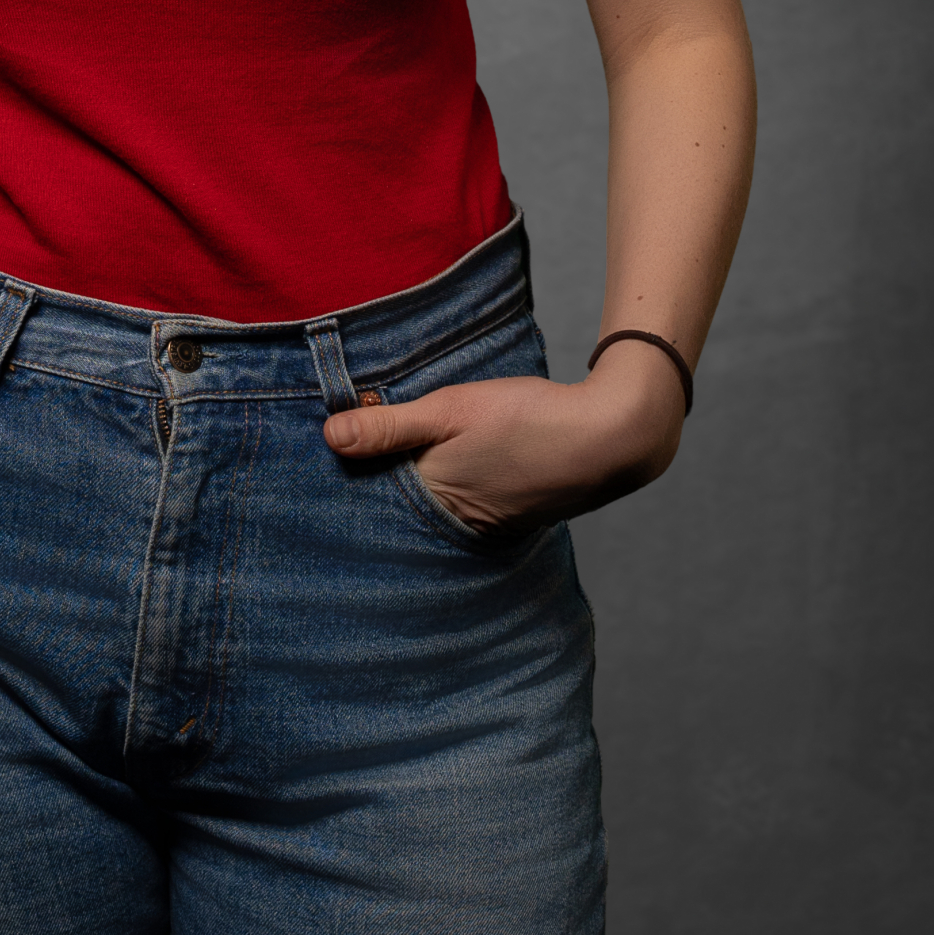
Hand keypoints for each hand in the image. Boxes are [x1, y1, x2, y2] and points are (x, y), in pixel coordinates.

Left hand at [321, 339, 688, 533]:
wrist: (610, 436)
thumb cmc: (528, 420)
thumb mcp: (450, 409)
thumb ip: (390, 425)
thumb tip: (330, 437)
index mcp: (434, 501)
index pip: (372, 495)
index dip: (349, 471)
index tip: (323, 447)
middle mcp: (455, 525)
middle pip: (397, 505)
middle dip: (374, 480)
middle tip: (347, 445)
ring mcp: (484, 525)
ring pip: (428, 503)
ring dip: (409, 480)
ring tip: (385, 451)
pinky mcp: (506, 517)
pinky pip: (458, 504)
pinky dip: (442, 485)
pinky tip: (439, 463)